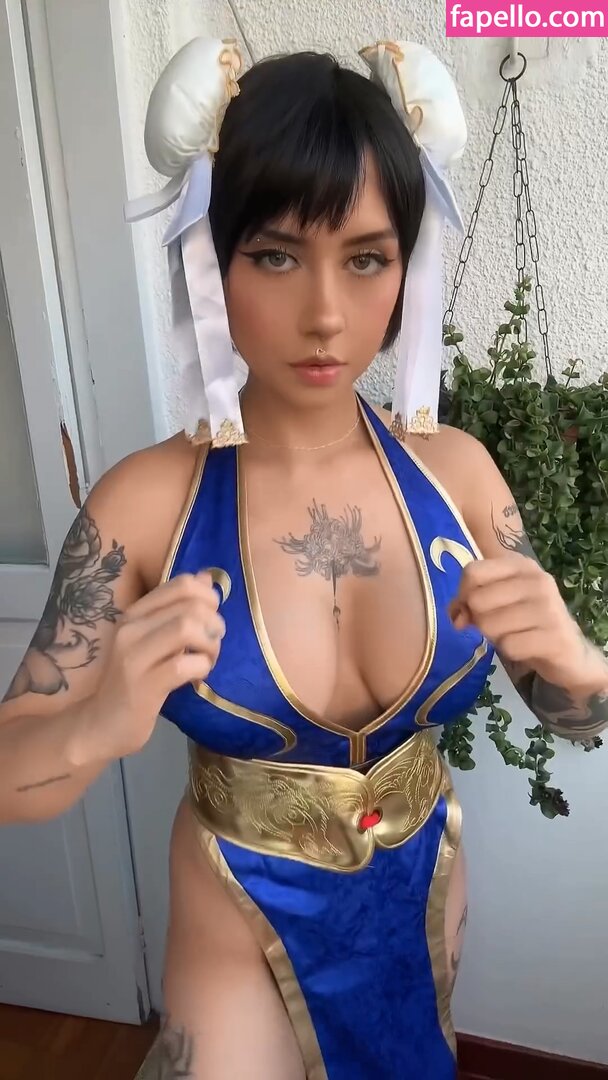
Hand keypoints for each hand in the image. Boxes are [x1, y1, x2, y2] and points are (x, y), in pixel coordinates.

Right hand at [82, 572, 224, 760]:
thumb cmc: (133, 681)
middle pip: (191, 606)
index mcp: (135, 614)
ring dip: (210, 645)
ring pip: (187, 629)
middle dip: (214, 624)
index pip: (182, 584)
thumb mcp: (154, 640)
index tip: (210, 620)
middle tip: (212, 645)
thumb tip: (207, 577)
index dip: (209, 598)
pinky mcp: (143, 685)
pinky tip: (196, 678)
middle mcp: (131, 628)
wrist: (98, 724)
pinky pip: (184, 665)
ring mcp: (134, 656)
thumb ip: (179, 610)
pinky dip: (201, 668)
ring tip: (207, 660)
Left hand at [449, 553, 605, 693]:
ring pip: (490, 625)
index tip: (472, 607)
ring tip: (514, 635)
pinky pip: (508, 646)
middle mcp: (537, 579)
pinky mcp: (555, 636)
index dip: (463, 594)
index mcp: (520, 565)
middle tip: (498, 625)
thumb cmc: (525, 621)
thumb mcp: (497, 604)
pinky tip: (525, 647)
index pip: (473, 571)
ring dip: (495, 637)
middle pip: (477, 600)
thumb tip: (455, 617)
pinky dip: (510, 651)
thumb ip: (468, 603)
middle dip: (480, 619)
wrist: (568, 650)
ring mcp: (549, 607)